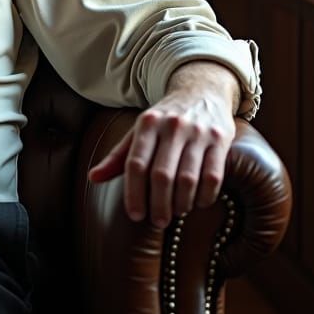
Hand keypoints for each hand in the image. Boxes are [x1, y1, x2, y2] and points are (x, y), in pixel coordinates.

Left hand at [88, 61, 238, 226]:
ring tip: (176, 213)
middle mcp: (172, 126)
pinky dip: (205, 196)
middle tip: (158, 221)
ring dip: (181, 203)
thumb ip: (118, 156)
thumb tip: (93, 178)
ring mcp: (198, 133)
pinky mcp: (221, 140)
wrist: (201, 92)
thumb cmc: (164, 119)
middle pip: (162, 175)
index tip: (135, 215)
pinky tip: (197, 204)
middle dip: (158, 204)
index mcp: (147, 124)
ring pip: (188, 178)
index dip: (134, 193)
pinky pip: (214, 177)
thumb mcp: (138, 131)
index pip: (136, 164)